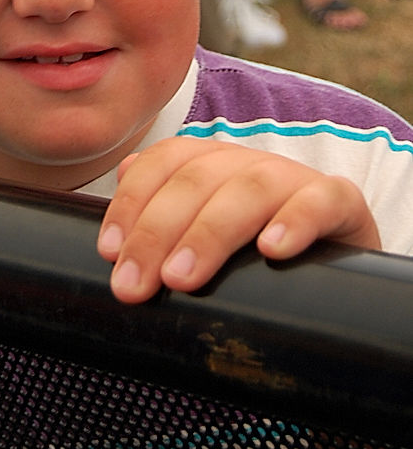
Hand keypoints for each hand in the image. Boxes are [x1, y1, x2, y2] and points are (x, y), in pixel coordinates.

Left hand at [97, 136, 379, 302]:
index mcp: (210, 163)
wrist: (337, 266)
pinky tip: (273, 251)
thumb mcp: (204, 238)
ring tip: (180, 278)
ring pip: (249, 188)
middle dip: (156, 232)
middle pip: (196, 179)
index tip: (109, 251)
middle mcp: (249, 163)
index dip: (131, 202)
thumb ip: (161, 221)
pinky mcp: (340, 203)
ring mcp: (295, 179)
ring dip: (209, 233)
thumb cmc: (255, 256)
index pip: (162, 163)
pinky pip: (321, 201)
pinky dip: (295, 221)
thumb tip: (116, 218)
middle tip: (133, 286)